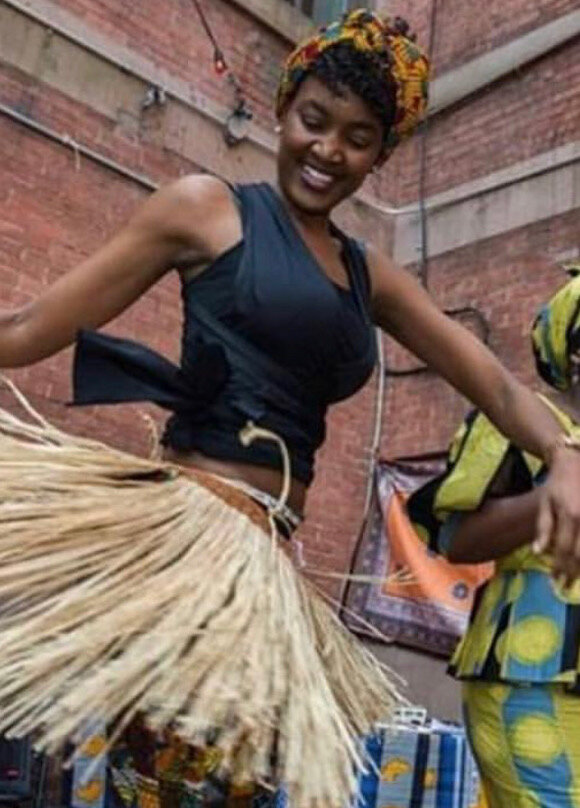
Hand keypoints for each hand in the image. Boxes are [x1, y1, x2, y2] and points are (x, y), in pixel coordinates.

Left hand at [534, 445, 579, 585]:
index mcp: (570, 516)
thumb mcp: (545, 504)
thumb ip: (543, 528)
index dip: (559, 568)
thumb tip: (539, 552)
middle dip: (573, 573)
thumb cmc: (558, 484)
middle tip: (566, 585)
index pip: (563, 550)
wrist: (577, 463)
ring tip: (575, 578)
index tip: (555, 581)